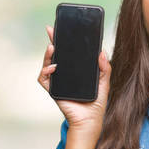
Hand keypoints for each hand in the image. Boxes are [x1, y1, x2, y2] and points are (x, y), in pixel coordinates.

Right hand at [37, 25, 111, 141]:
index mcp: (76, 70)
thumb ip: (104, 67)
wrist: (90, 120)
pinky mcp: (53, 90)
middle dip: (52, 41)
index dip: (65, 40)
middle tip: (51, 29)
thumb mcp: (104, 81)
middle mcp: (65, 74)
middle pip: (56, 55)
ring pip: (47, 64)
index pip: (69, 52)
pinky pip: (44, 79)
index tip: (63, 27)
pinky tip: (52, 68)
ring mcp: (57, 82)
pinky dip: (45, 72)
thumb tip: (101, 52)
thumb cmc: (97, 103)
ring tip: (52, 47)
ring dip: (47, 55)